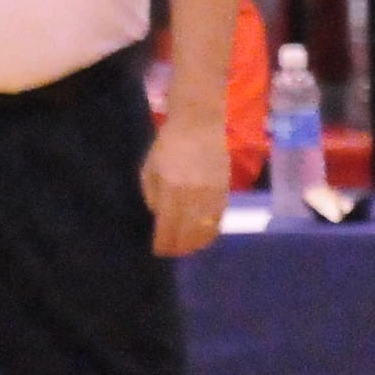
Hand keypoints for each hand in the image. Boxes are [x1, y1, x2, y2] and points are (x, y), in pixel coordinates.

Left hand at [145, 110, 229, 256]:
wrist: (198, 123)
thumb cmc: (168, 144)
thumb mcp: (149, 168)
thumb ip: (152, 194)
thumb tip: (160, 216)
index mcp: (171, 190)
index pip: (168, 227)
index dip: (163, 243)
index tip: (158, 250)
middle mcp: (193, 195)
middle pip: (187, 232)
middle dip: (179, 246)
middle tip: (172, 252)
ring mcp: (211, 193)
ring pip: (205, 228)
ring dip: (196, 242)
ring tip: (187, 248)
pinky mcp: (225, 189)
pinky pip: (219, 218)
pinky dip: (211, 230)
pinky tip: (204, 235)